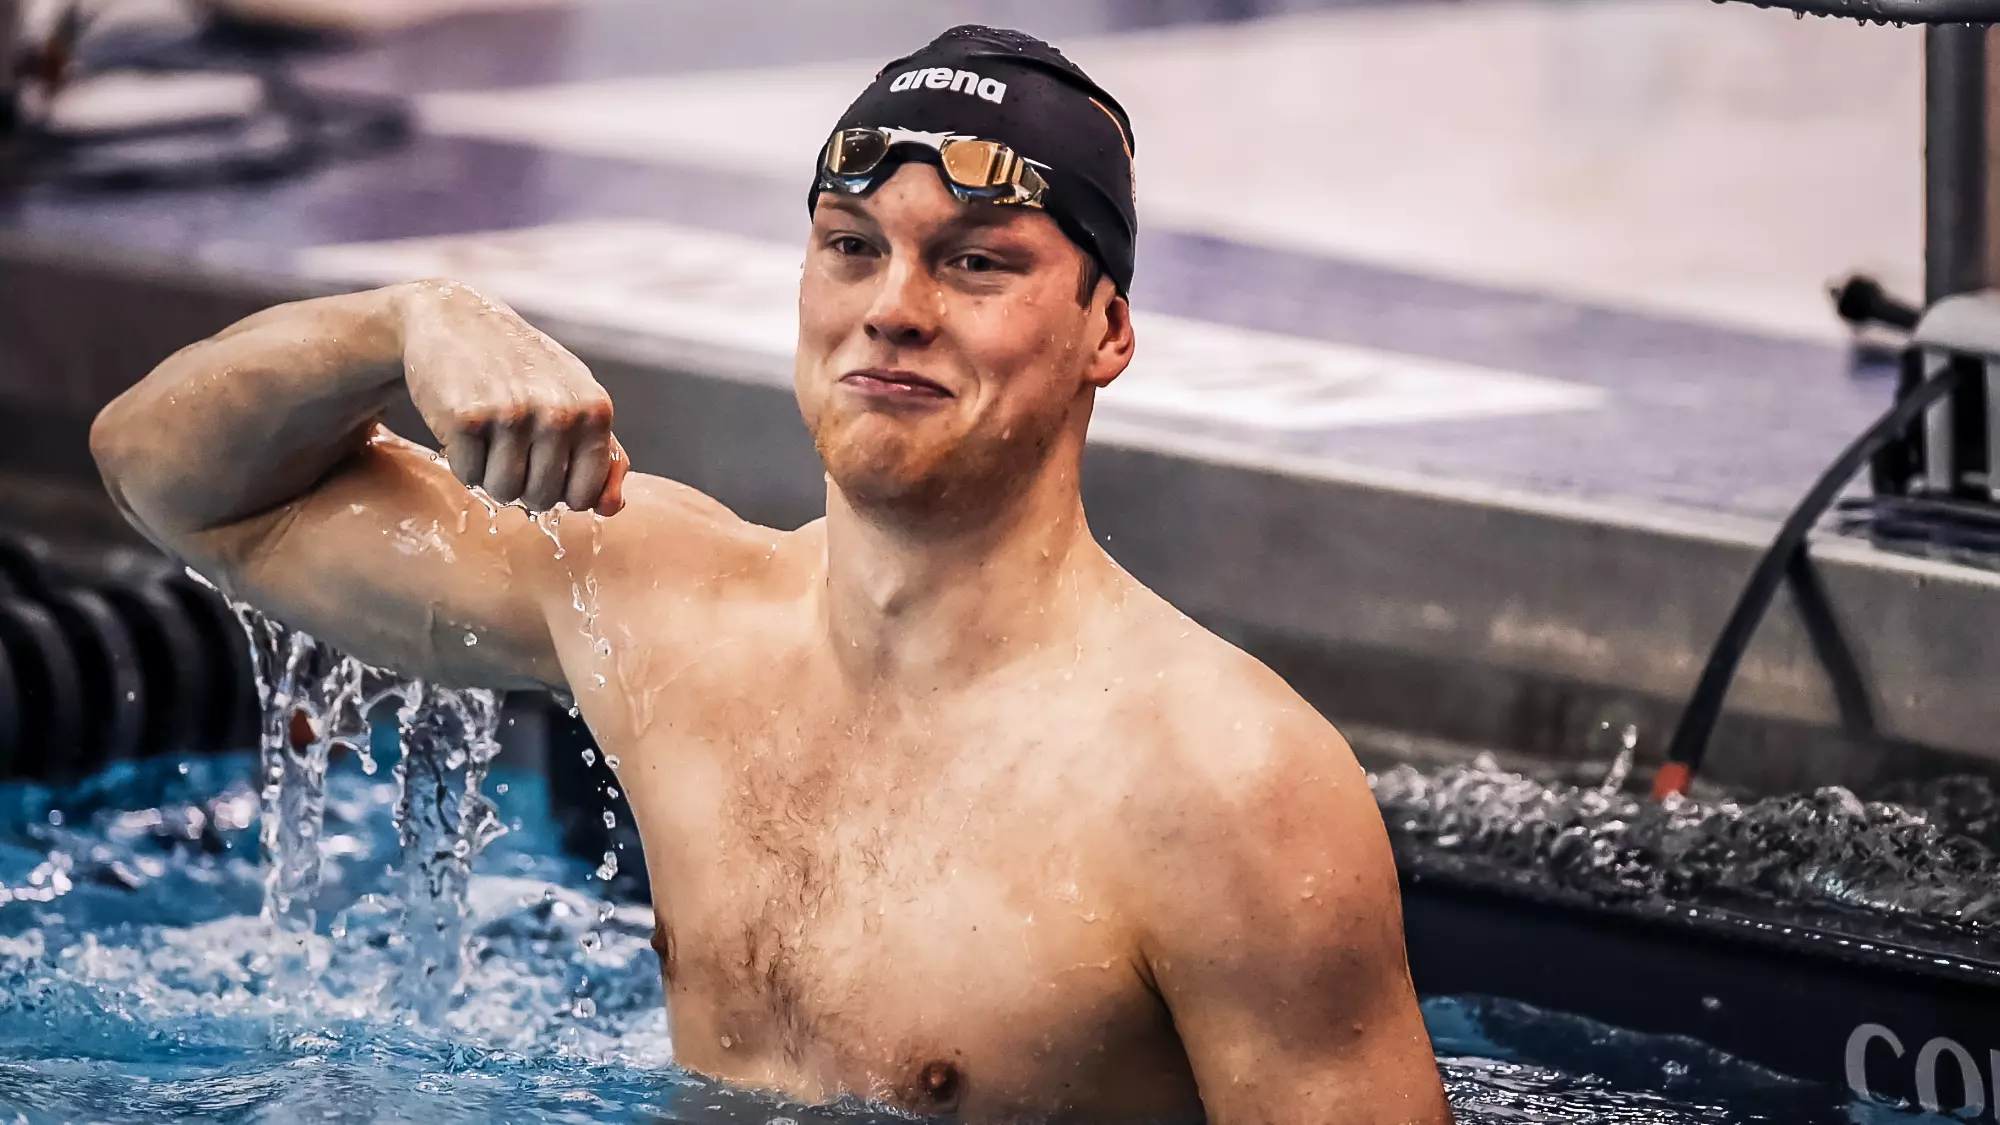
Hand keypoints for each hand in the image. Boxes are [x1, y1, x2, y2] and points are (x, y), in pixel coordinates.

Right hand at [396, 280, 627, 515]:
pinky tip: (468, 426)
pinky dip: (462, 460)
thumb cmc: (524, 366)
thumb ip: (603, 453)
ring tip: (491, 435)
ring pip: (503, 491)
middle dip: (523, 485)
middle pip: (542, 499)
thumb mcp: (576, 397)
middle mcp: (559, 412)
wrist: (457, 317)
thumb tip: (610, 508)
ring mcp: (512, 414)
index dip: (561, 493)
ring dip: (490, 474)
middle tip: (511, 446)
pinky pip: (467, 475)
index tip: (547, 467)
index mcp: (595, 410)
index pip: (586, 496)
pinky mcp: (466, 417)